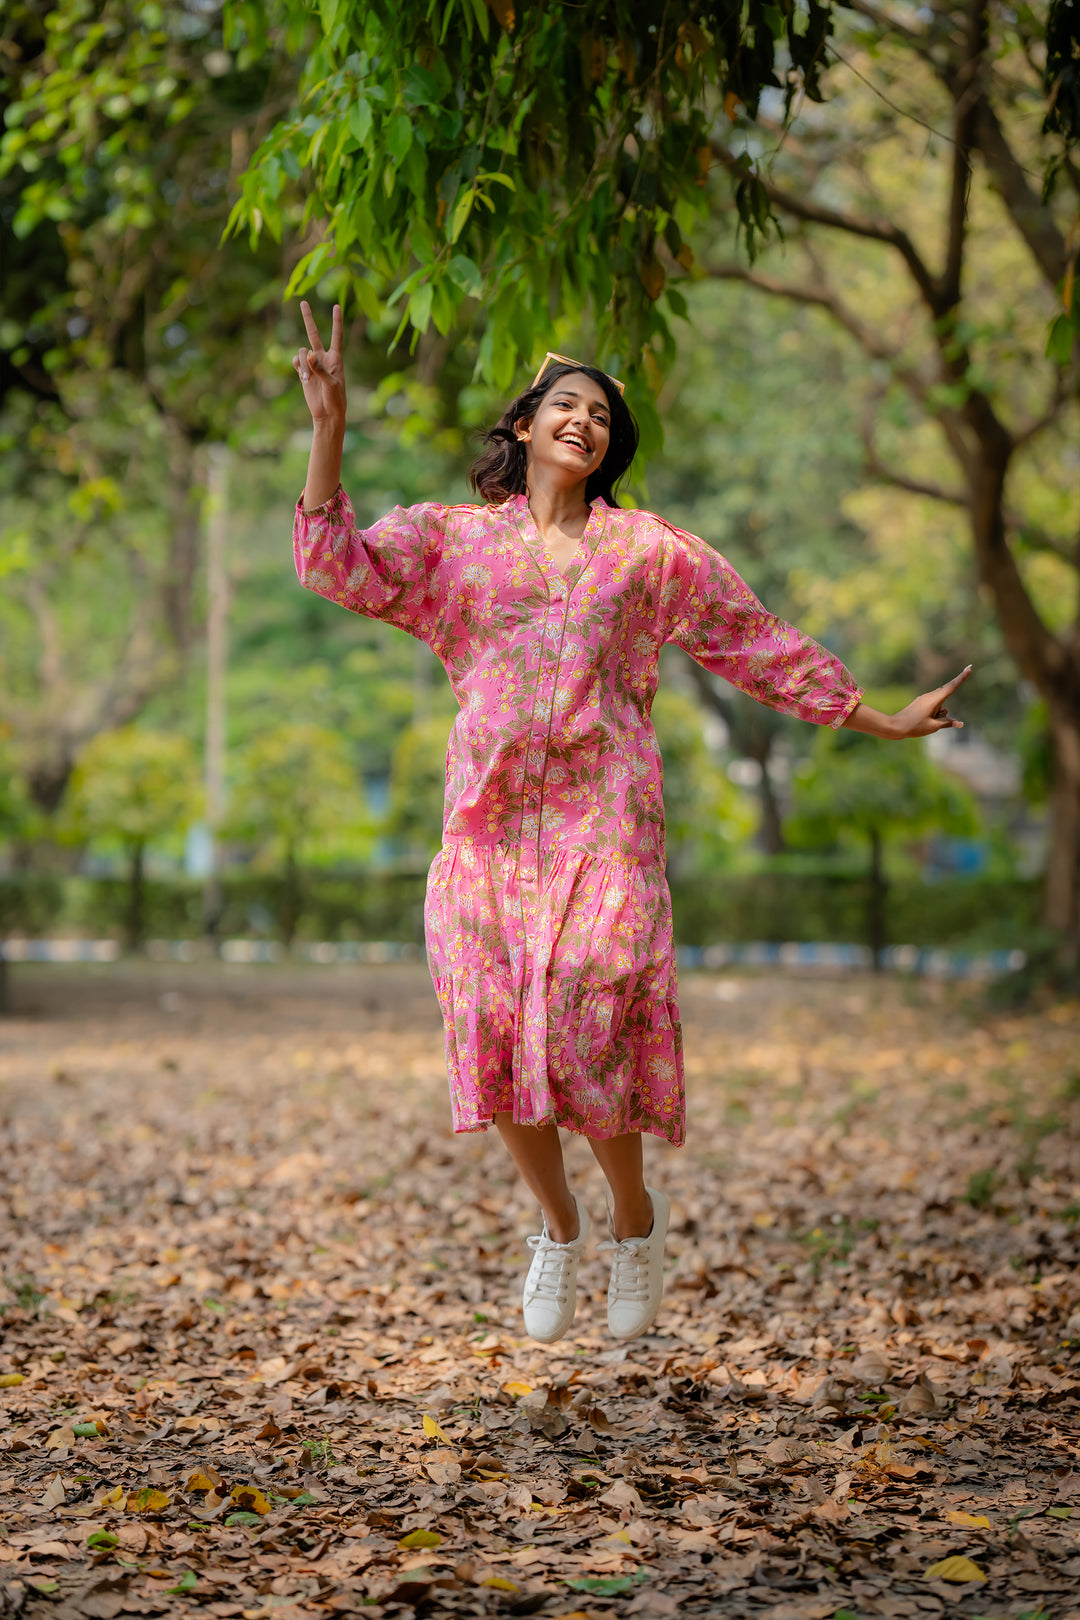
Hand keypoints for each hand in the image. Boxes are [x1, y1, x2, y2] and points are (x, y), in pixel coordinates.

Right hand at [293, 300, 345, 426]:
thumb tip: (308, 354)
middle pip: (313, 334)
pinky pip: (295, 361)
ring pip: (301, 352)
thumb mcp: (331, 384)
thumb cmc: (335, 399)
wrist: (327, 413)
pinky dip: (297, 367)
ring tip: (307, 378)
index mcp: (335, 358)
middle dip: (308, 318)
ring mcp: (312, 364)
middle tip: (302, 302)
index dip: (336, 321)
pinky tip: (302, 377)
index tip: (336, 306)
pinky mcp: (303, 372)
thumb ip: (320, 368)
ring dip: (302, 363)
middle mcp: (323, 358)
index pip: (336, 336)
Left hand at [889, 666, 971, 737]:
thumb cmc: (914, 726)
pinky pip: (933, 707)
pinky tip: (921, 721)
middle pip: (945, 701)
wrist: (895, 726)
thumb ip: (948, 723)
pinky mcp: (920, 703)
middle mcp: (930, 696)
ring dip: (937, 715)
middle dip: (942, 712)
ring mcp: (924, 699)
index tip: (969, 668)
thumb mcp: (933, 726)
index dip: (962, 677)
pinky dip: (932, 714)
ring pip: (939, 706)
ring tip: (924, 722)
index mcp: (934, 699)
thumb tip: (960, 723)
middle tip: (930, 721)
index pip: (952, 686)